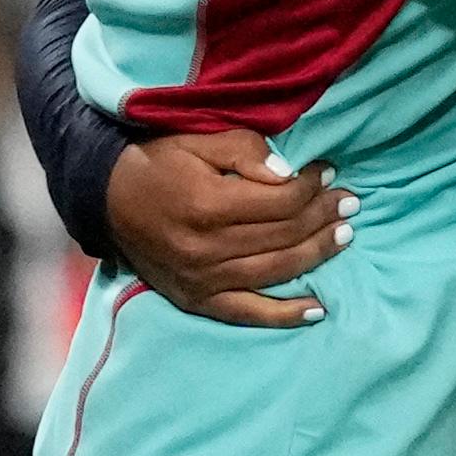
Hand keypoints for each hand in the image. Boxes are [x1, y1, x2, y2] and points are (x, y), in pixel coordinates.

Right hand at [108, 126, 350, 326]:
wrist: (105, 200)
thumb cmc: (155, 163)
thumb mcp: (197, 140)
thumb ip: (244, 151)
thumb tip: (289, 174)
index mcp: (207, 206)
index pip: (280, 201)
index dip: (311, 186)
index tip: (327, 171)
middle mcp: (207, 249)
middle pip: (284, 236)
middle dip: (322, 216)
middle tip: (349, 202)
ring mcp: (203, 280)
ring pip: (276, 271)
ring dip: (317, 254)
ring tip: (344, 235)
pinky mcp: (198, 301)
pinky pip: (249, 313)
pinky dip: (285, 315)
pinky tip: (319, 309)